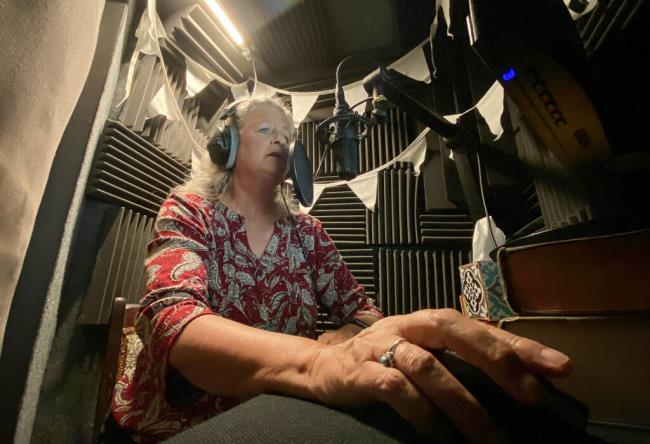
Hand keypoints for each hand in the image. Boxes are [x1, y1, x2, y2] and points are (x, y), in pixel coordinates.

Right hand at [307, 309, 571, 442]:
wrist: (323, 367)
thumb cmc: (384, 360)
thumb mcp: (423, 350)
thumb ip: (460, 358)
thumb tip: (518, 379)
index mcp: (430, 321)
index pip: (482, 327)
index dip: (521, 345)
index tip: (561, 367)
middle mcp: (410, 327)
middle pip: (456, 332)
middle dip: (497, 359)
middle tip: (531, 396)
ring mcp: (385, 348)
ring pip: (430, 369)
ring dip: (465, 405)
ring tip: (491, 439)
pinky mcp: (363, 373)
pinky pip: (397, 392)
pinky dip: (423, 416)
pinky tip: (441, 438)